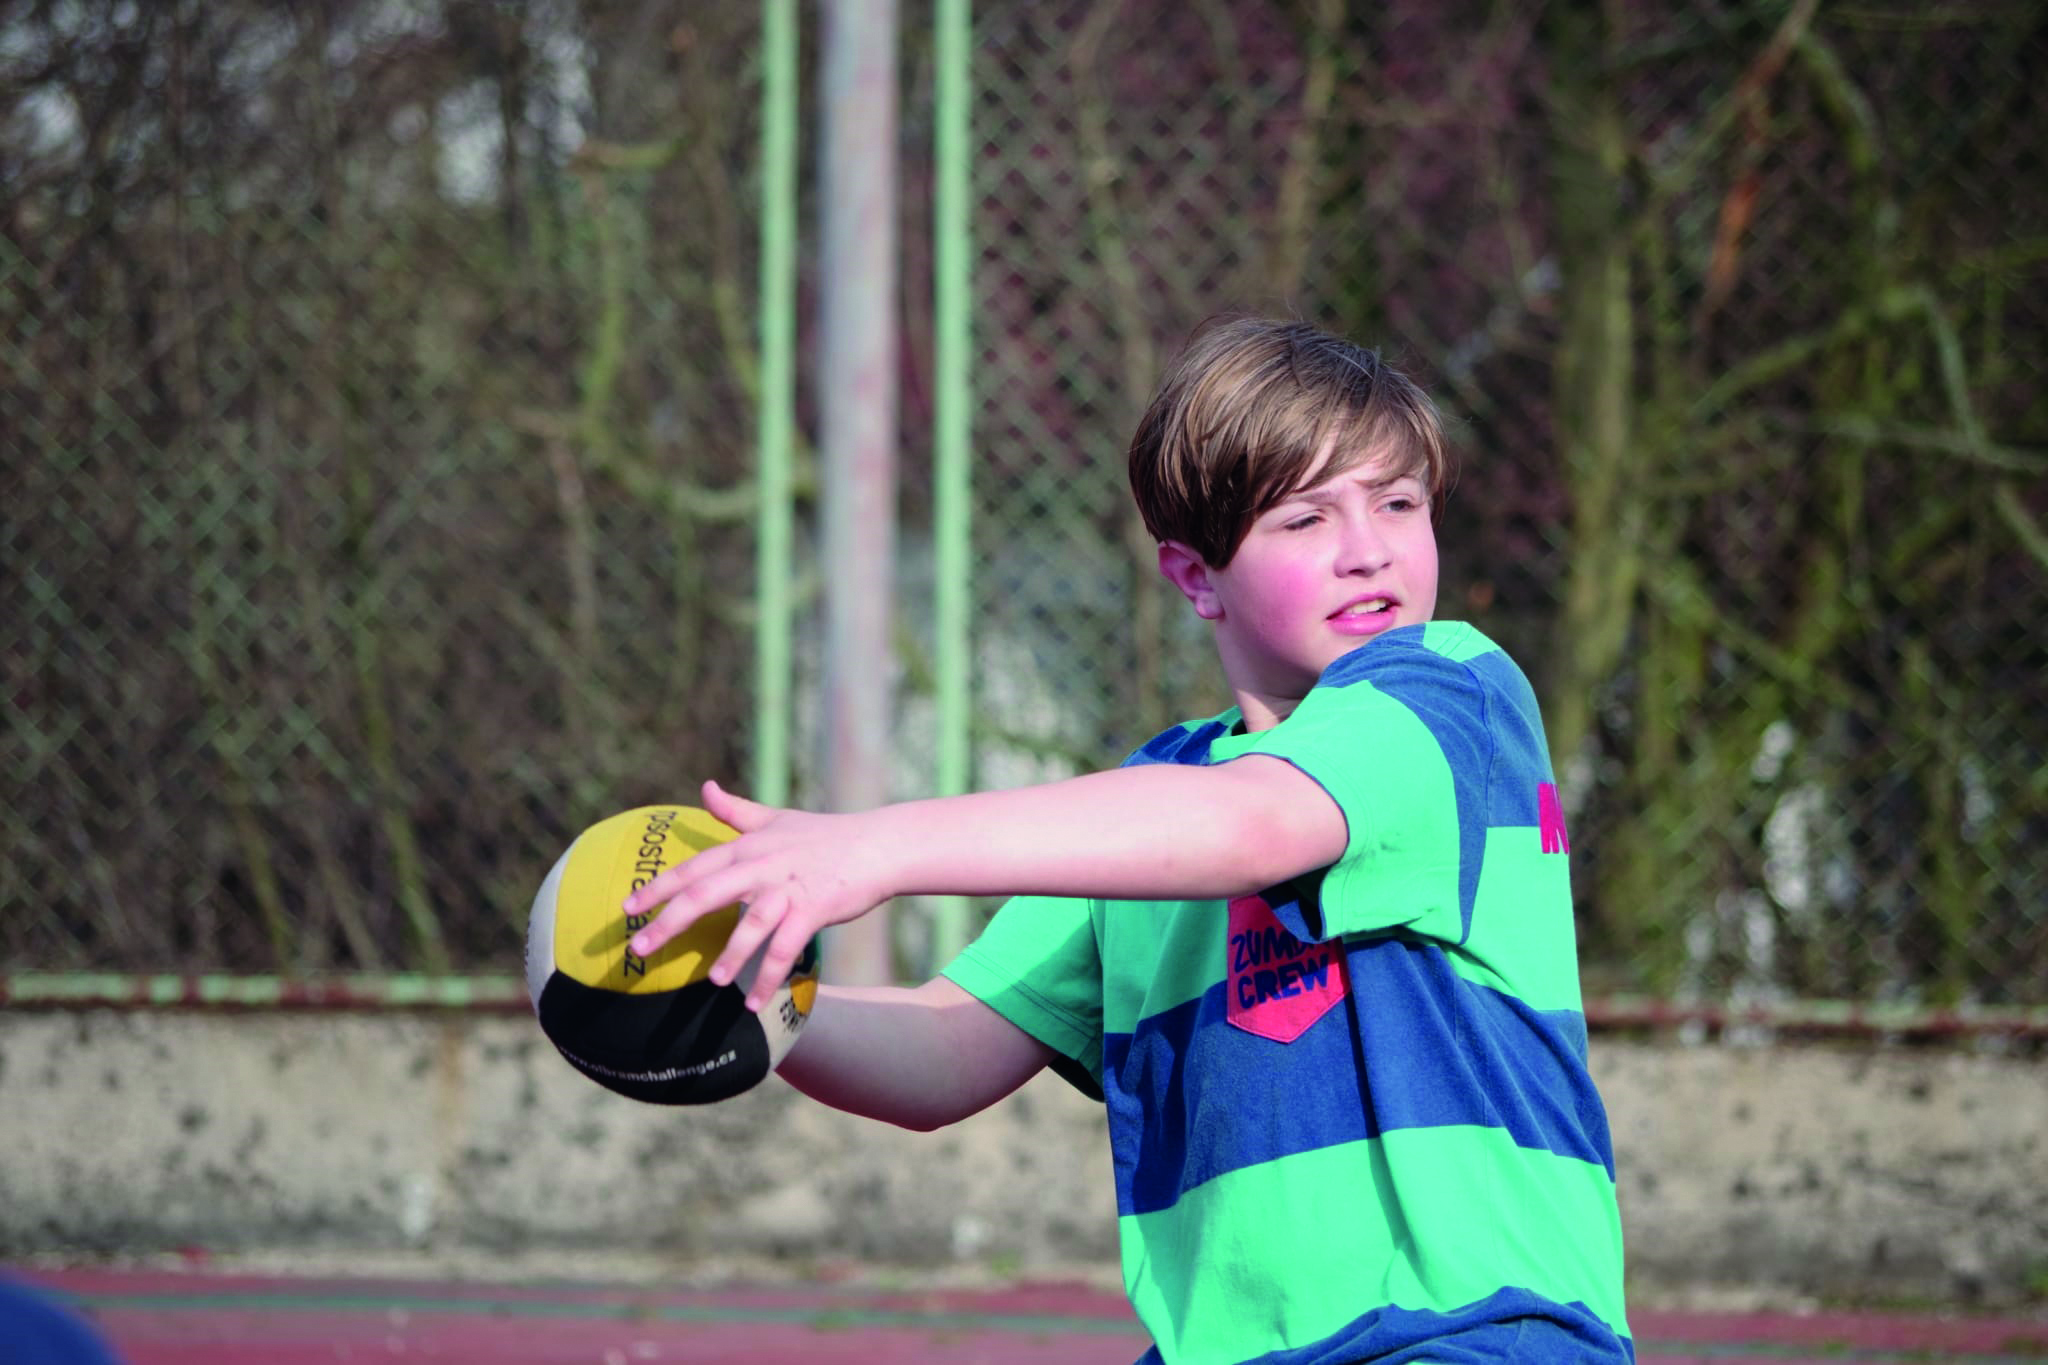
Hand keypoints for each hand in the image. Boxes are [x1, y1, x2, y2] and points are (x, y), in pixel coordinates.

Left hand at [621, 780, 891, 1011]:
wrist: (877, 845)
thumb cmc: (824, 834)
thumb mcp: (777, 819)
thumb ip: (736, 811)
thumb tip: (706, 787)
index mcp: (749, 846)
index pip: (694, 867)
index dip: (659, 888)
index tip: (627, 909)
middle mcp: (762, 865)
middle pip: (707, 893)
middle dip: (670, 922)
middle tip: (639, 949)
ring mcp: (788, 888)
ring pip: (750, 923)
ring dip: (729, 954)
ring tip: (711, 981)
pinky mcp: (814, 909)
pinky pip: (786, 948)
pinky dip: (769, 976)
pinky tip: (754, 1002)